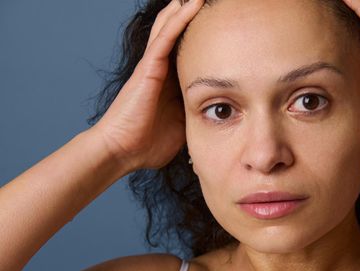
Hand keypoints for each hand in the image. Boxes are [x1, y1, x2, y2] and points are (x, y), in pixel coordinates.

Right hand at [92, 0, 203, 171]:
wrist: (122, 152)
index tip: (223, 28)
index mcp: (170, 84)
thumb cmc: (147, 145)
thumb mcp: (181, 129)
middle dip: (191, 18)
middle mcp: (161, 71)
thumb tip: (216, 123)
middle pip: (178, 36)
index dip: (203, 40)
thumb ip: (195, 118)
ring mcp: (153, 67)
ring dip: (185, 10)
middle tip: (209, 2)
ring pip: (171, 30)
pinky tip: (190, 5)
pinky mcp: (148, 69)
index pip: (189, 55)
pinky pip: (165, 39)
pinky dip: (178, 20)